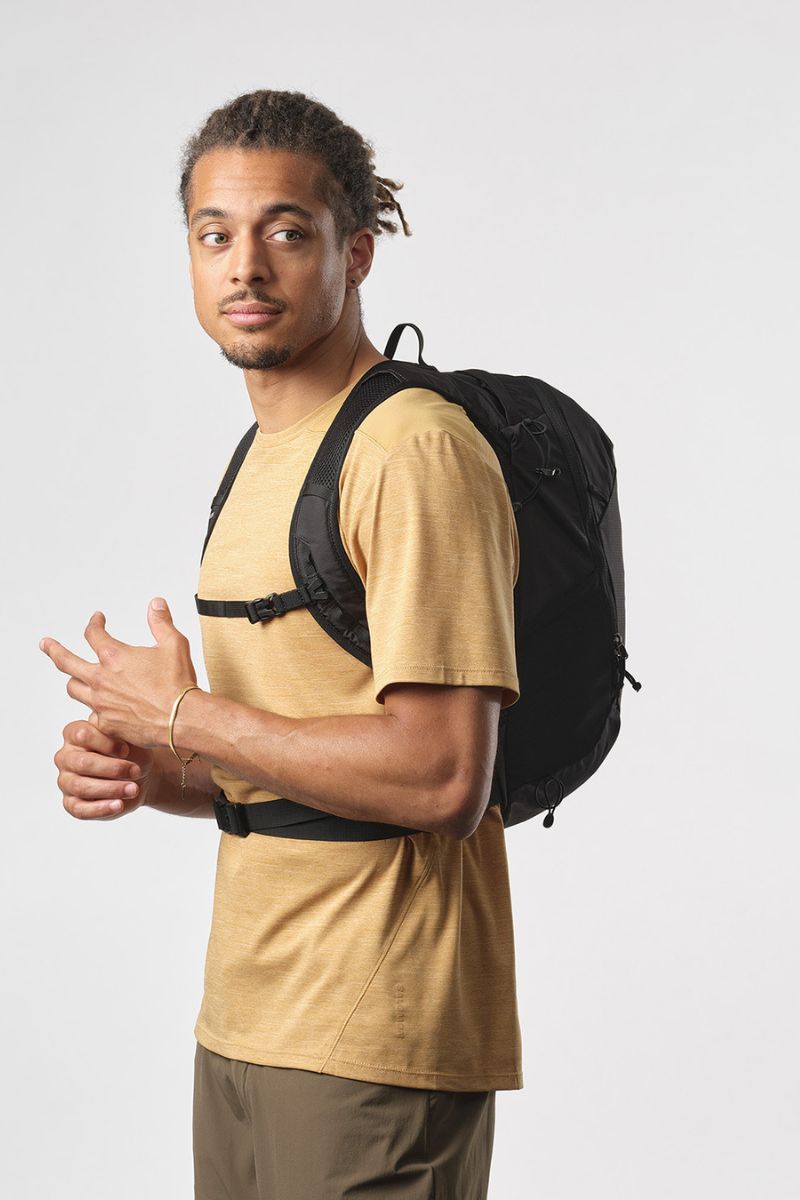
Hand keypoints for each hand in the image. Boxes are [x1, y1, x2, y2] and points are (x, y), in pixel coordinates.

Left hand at [39, 597, 199, 748]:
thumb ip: (161, 622)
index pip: (93, 633)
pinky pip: (91, 714)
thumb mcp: (174, 644)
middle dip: (54, 650)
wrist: (180, 718)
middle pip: (66, 662)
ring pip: (74, 689)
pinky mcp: (106, 723)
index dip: (94, 623)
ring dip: (74, 680)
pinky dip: (94, 709)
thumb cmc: (177, 683)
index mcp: (114, 656)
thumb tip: (155, 604)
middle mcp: (101, 679)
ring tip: (74, 678)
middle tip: (45, 644)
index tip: (97, 619)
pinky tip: (98, 709)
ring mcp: (100, 703)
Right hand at [55, 712, 154, 820]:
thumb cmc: (132, 751)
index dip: (106, 743)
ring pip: (81, 787)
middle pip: (82, 763)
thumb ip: (118, 729)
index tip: (127, 749)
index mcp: (74, 734)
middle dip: (112, 768)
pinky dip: (101, 808)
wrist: (140, 776)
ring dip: (110, 789)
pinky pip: (80, 809)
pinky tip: (119, 805)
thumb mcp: (129, 737)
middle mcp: (65, 757)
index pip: (82, 735)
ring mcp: (66, 781)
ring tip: (133, 789)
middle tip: (136, 771)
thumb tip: (115, 719)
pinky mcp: (71, 803)